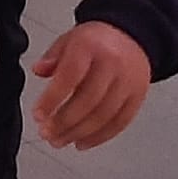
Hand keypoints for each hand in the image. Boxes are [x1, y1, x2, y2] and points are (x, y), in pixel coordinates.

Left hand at [32, 21, 151, 149]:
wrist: (133, 36)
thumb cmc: (97, 40)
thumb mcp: (69, 39)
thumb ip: (52, 56)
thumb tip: (38, 70)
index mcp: (90, 47)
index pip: (70, 76)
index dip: (52, 99)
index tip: (38, 115)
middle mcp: (112, 64)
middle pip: (88, 100)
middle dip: (64, 122)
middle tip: (46, 134)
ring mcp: (128, 82)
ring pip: (104, 115)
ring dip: (79, 133)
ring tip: (60, 141)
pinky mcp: (138, 96)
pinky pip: (120, 122)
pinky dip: (100, 136)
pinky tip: (82, 142)